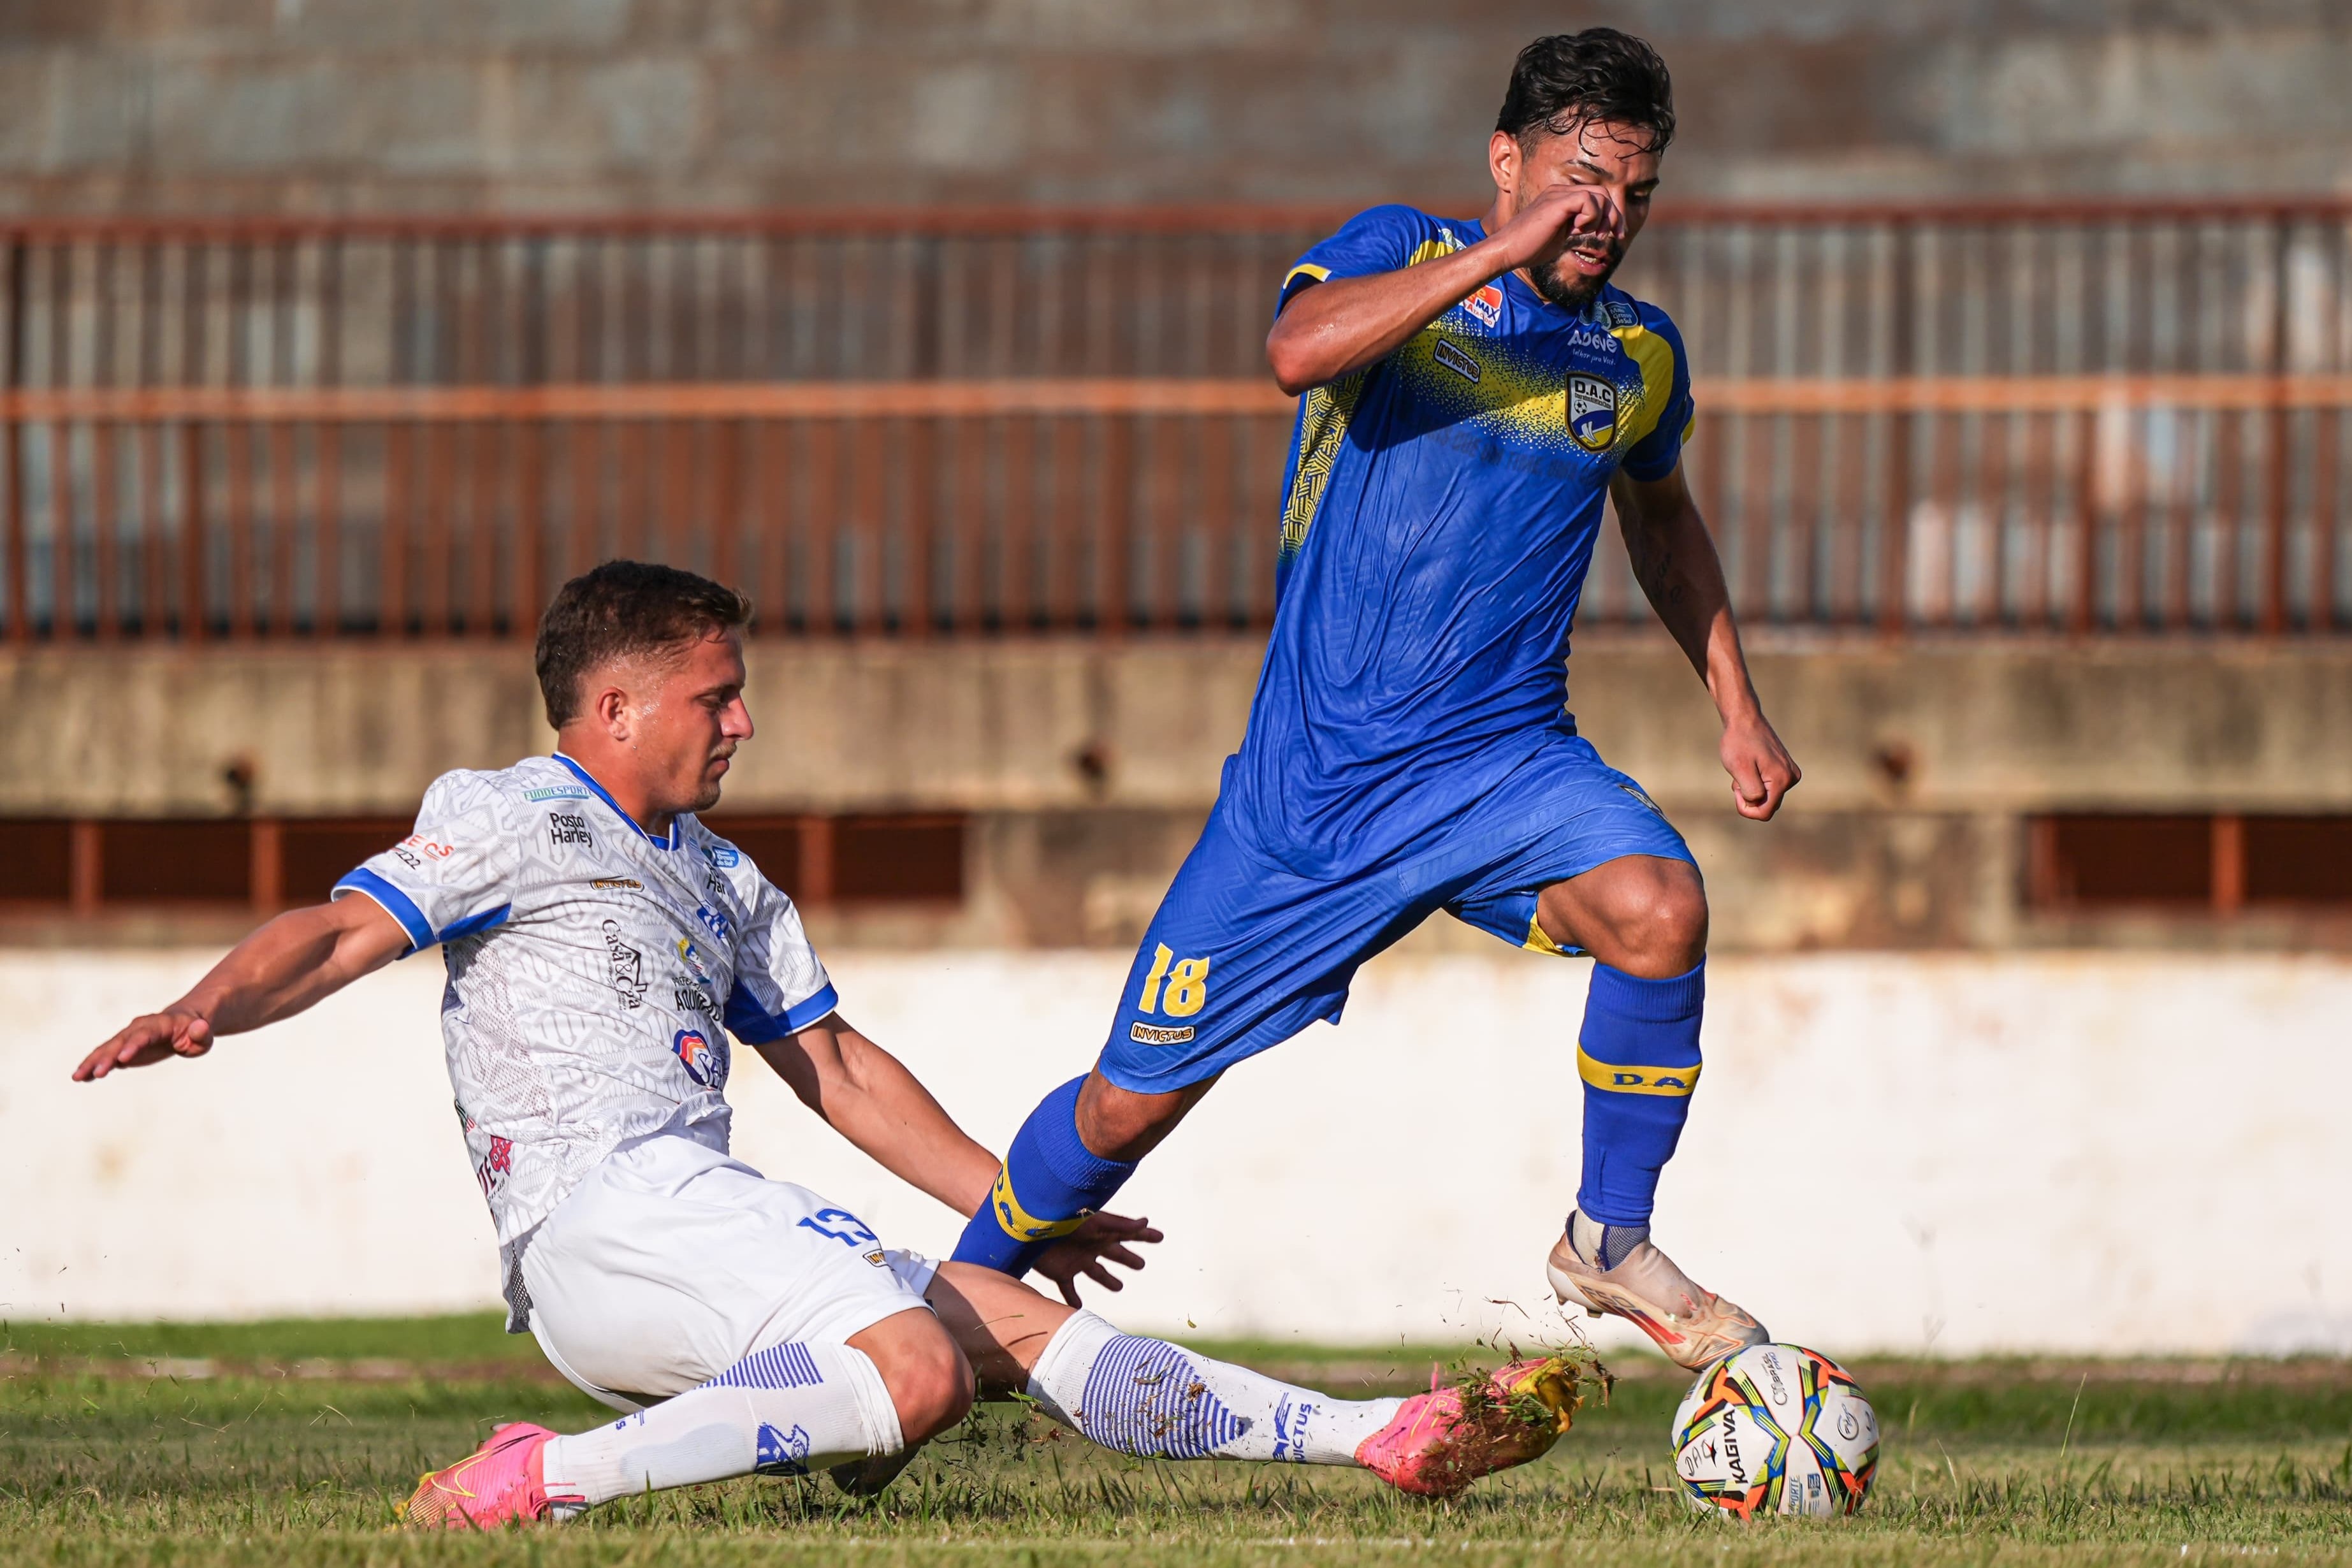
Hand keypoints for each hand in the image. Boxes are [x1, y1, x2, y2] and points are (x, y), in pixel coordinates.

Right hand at [74, 1010, 213, 1080]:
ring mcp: (129, 1037)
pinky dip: (95, 1064)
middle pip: (120, 1042)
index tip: (122, 1060)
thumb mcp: (204, 1034)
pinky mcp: (124, 1047)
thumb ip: (202, 1032)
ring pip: (108, 1048)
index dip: (133, 1046)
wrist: (185, 1023)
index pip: (144, 1035)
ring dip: (93, 1062)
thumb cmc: (197, 1030)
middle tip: (94, 1073)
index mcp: (159, 1024)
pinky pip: (107, 1056)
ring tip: (77, 1077)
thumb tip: (200, 1027)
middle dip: (107, 1057)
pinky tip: (81, 1077)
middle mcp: (140, 1028)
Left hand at [1030, 1211, 1162, 1307]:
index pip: (1128, 1234)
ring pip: (1096, 1273)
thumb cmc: (1064, 1220)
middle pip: (1115, 1254)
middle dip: (1127, 1259)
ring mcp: (1076, 1260)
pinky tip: (1077, 1309)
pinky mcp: (1060, 1272)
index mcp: (1101, 1232)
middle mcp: (1091, 1246)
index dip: (1145, 1236)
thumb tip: (1146, 1221)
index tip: (1160, 1236)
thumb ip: (1120, 1225)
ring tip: (1118, 1286)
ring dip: (1107, 1280)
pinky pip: (1068, 1289)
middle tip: (1141, 1265)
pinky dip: (1072, 1299)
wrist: (1029, 1229)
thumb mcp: (1095, 1222)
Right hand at [1488, 182, 1624, 275]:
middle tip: (1613, 236)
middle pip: (1602, 193)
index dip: (1611, 215)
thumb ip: (1576, 227)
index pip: (1597, 196)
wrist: (1507, 251)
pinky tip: (1577, 229)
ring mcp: (1558, 194)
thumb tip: (1595, 230)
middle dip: (1614, 216)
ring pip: (1599, 195)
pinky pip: (1587, 200)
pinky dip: (1591, 217)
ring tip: (1589, 234)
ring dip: (1602, 218)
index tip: (1615, 235)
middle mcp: (1560, 191)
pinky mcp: (1556, 203)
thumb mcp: (1560, 236)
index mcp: (1561, 197)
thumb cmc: (1529, 249)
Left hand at [1721, 710, 1799, 820]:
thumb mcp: (1739, 768)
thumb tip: (1758, 803)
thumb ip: (1751, 791)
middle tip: (1738, 779)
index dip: (1745, 808)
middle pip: (1767, 806)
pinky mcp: (1786, 769)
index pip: (1764, 813)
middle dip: (1749, 797)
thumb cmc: (1739, 742)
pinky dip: (1756, 782)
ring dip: (1752, 789)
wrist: (1744, 720)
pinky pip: (1770, 787)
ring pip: (1767, 797)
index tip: (1736, 789)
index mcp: (1782, 780)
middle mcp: (1791, 778)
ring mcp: (1790, 773)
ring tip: (1743, 770)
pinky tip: (1750, 767)